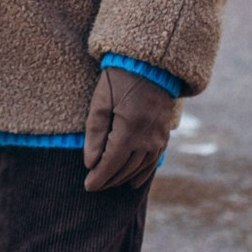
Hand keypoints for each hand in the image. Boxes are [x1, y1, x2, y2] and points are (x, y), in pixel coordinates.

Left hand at [82, 66, 177, 190]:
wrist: (151, 64)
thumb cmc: (120, 79)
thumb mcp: (100, 102)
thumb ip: (95, 134)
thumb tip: (90, 163)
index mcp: (129, 130)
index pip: (111, 163)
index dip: (99, 177)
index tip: (87, 187)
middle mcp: (147, 139)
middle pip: (125, 169)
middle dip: (108, 180)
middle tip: (94, 186)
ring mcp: (158, 138)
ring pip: (139, 168)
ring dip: (123, 178)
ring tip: (108, 183)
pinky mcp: (164, 135)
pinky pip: (153, 161)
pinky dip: (142, 174)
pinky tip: (133, 183)